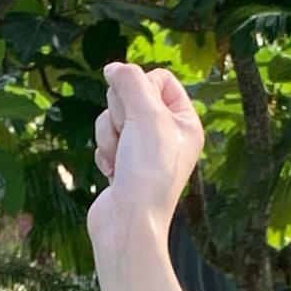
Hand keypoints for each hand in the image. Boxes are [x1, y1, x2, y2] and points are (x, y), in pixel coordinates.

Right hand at [88, 56, 204, 244]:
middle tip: (129, 136)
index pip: (159, 79)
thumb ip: (130, 81)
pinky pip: (105, 140)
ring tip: (120, 159)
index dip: (140, 86)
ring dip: (109, 135)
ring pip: (113, 117)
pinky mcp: (123, 164)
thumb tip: (113, 67)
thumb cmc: (148, 171)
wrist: (128, 222)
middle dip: (120, 113)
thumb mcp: (146, 115)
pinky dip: (104, 153)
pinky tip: (113, 172)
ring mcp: (144, 150)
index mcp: (186, 121)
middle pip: (131, 96)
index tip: (136, 108)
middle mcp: (168, 135)